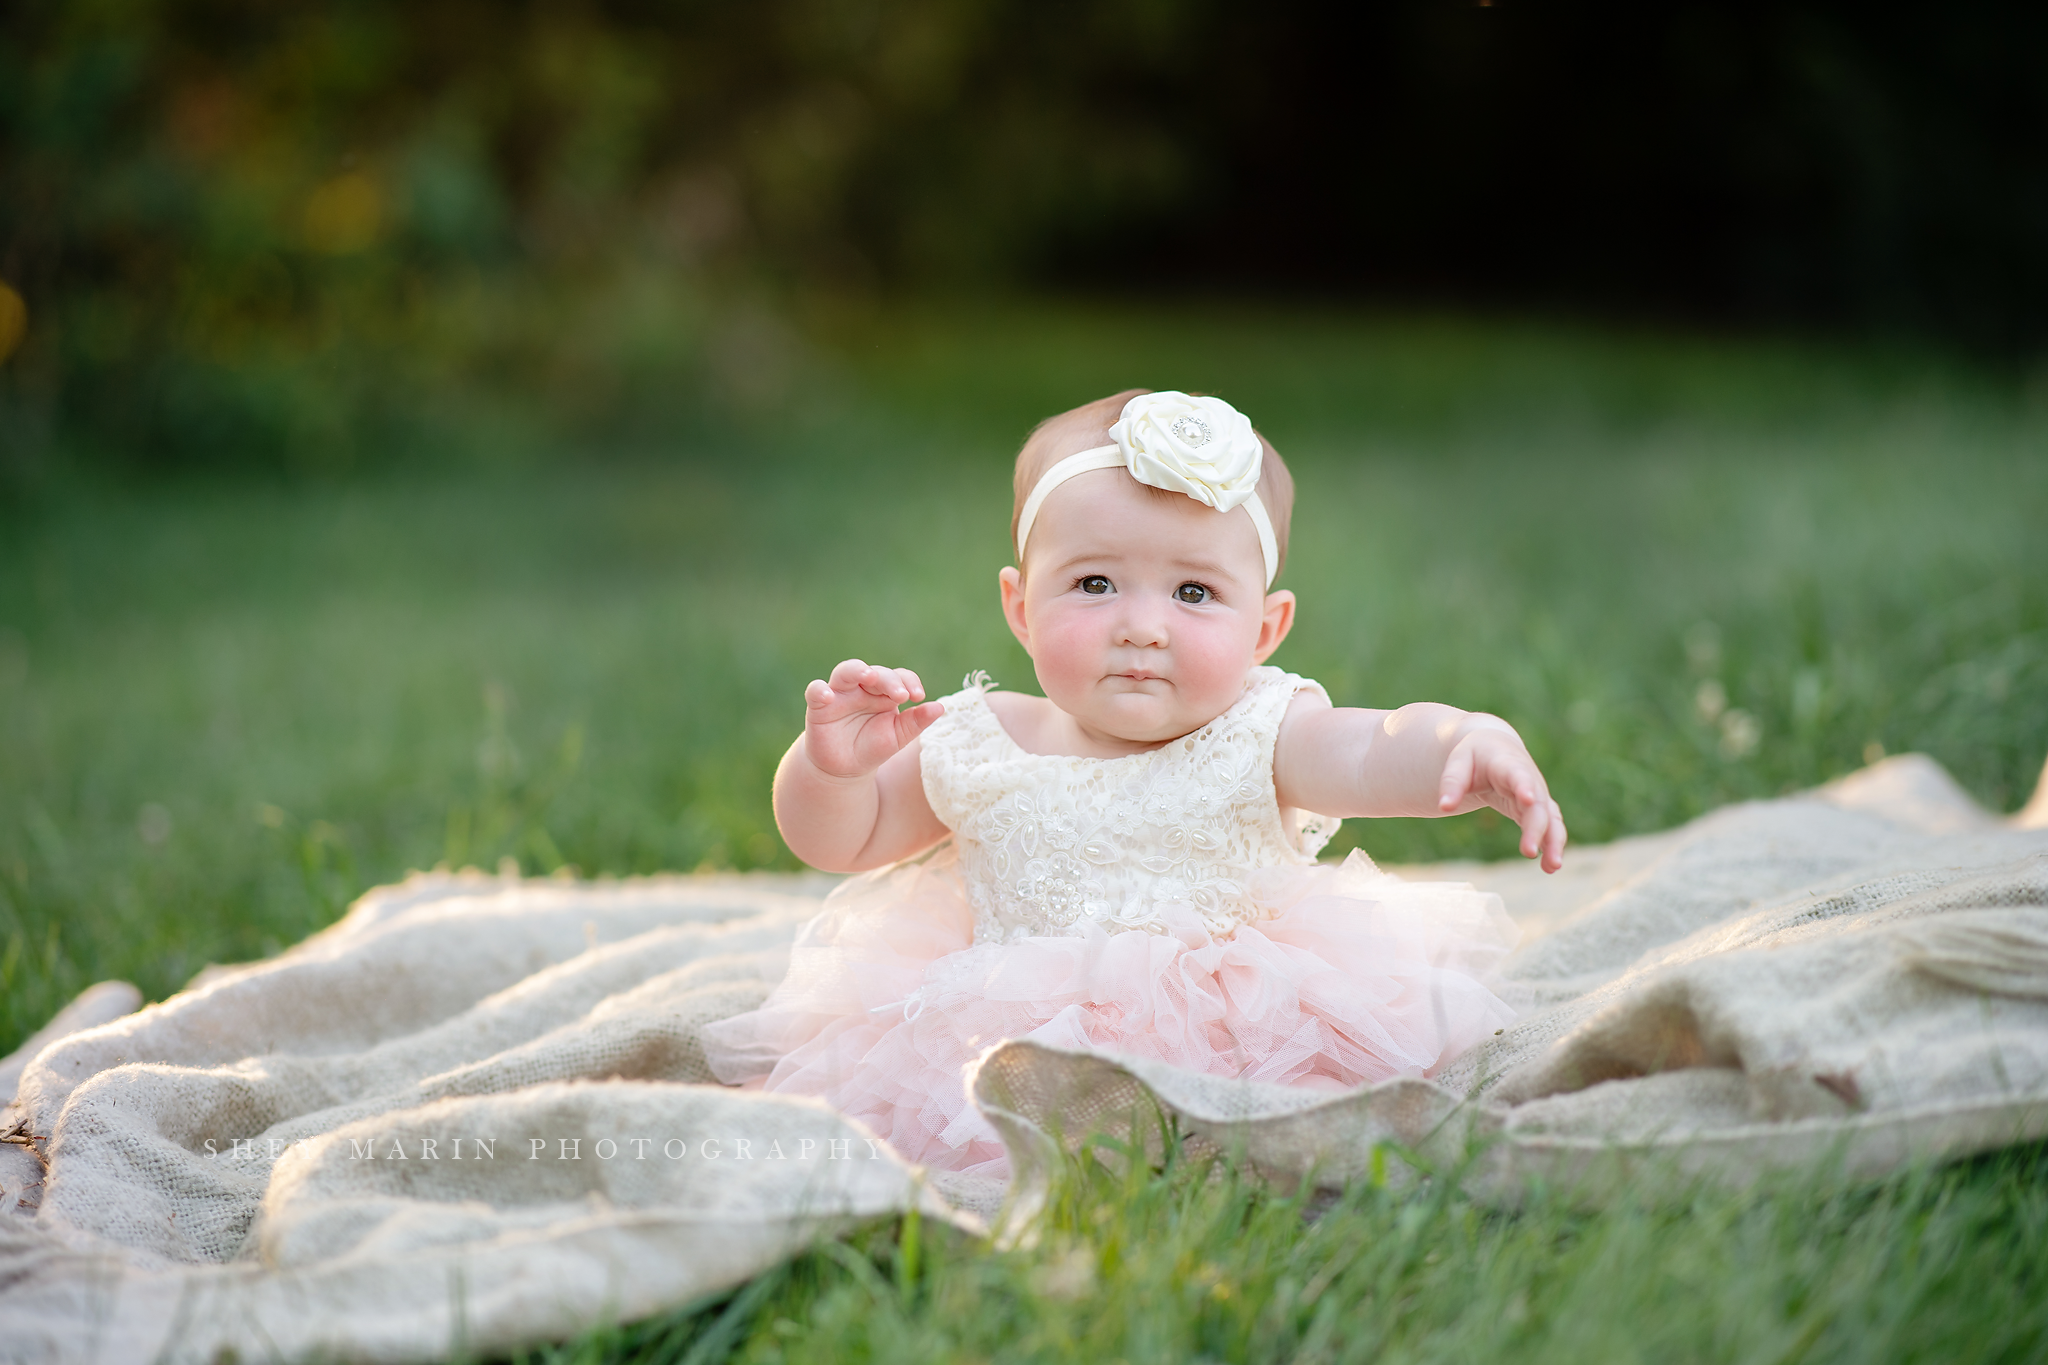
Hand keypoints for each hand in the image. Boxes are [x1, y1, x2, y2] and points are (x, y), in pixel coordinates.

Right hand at [801, 659, 944, 779]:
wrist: (845, 770)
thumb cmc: (873, 748)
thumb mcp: (898, 736)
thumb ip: (916, 721)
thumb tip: (941, 708)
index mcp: (884, 692)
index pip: (898, 677)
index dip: (909, 681)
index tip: (919, 696)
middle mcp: (862, 688)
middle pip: (875, 671)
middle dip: (888, 679)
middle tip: (900, 694)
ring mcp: (840, 694)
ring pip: (846, 671)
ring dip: (857, 670)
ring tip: (869, 675)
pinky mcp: (818, 706)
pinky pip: (815, 691)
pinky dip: (819, 690)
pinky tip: (828, 696)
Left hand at [1437, 722, 1567, 872]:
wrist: (1495, 747)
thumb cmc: (1475, 754)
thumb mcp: (1458, 761)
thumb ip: (1451, 782)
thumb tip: (1444, 807)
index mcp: (1508, 763)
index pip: (1518, 775)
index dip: (1524, 786)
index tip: (1527, 800)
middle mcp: (1529, 780)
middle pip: (1537, 805)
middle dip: (1536, 829)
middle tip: (1527, 852)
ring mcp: (1537, 795)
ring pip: (1551, 819)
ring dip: (1553, 842)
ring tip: (1552, 867)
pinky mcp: (1538, 809)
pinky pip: (1549, 827)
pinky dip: (1551, 845)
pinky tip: (1549, 867)